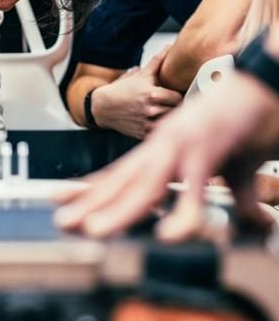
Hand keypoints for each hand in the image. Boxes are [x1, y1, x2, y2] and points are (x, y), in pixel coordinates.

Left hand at [55, 71, 278, 241]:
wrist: (264, 85)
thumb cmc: (246, 122)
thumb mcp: (235, 166)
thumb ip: (238, 196)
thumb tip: (251, 222)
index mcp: (164, 146)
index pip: (121, 172)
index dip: (90, 189)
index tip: (62, 203)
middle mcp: (166, 144)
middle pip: (123, 180)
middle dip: (91, 204)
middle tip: (63, 222)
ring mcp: (184, 145)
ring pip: (147, 184)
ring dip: (121, 210)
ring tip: (96, 231)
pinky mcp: (209, 149)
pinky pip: (193, 187)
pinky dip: (183, 212)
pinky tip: (171, 235)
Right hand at [92, 48, 180, 139]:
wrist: (103, 107)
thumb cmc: (123, 89)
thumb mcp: (141, 75)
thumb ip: (157, 61)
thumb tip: (169, 47)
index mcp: (152, 94)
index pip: (178, 98)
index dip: (178, 95)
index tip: (175, 94)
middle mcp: (150, 110)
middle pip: (176, 111)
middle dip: (175, 107)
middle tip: (172, 103)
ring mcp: (146, 124)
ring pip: (169, 122)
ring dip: (168, 117)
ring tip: (165, 112)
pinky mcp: (142, 134)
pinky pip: (159, 132)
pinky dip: (159, 127)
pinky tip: (155, 120)